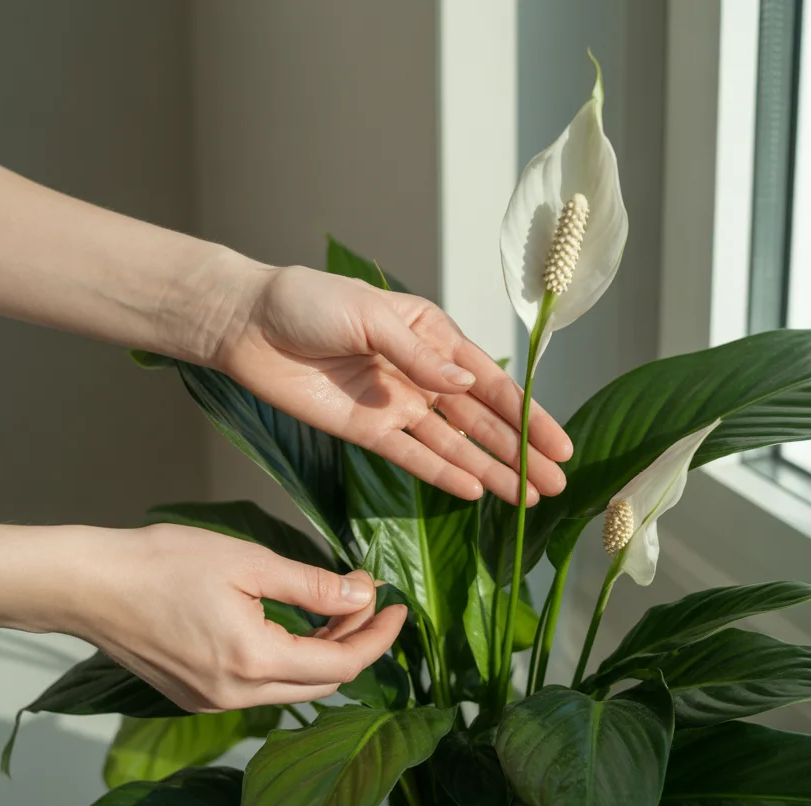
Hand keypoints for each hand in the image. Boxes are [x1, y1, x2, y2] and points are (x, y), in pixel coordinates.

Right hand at [76, 523, 406, 711]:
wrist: (90, 585)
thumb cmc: (162, 563)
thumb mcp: (248, 562)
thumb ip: (313, 584)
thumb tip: (362, 594)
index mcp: (252, 661)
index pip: (341, 665)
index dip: (377, 637)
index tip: (397, 606)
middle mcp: (235, 695)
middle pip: (321, 683)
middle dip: (354, 643)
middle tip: (366, 598)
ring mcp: (212, 702)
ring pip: (291, 689)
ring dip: (321, 653)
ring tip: (334, 607)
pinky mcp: (196, 697)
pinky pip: (259, 688)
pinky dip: (286, 661)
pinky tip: (291, 626)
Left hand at [217, 264, 572, 504]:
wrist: (248, 325)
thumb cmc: (307, 302)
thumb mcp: (369, 315)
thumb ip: (419, 355)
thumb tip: (465, 387)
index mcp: (433, 335)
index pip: (491, 382)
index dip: (529, 414)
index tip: (562, 445)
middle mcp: (423, 374)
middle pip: (483, 420)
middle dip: (521, 452)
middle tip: (559, 484)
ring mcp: (397, 405)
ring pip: (456, 444)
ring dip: (492, 470)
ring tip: (529, 499)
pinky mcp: (367, 431)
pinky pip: (413, 458)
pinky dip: (444, 474)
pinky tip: (475, 492)